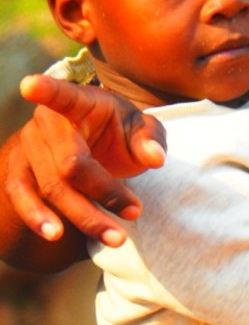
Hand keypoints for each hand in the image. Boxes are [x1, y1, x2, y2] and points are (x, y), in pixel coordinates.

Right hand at [8, 75, 165, 245]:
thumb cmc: (119, 131)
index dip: (46, 90)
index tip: (30, 85)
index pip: (62, 94)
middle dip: (104, 192)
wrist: (94, 142)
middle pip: (70, 163)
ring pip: (50, 187)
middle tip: (136, 213)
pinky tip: (55, 234)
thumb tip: (155, 159)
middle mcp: (45, 123)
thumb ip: (150, 139)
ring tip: (114, 238)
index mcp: (78, 103)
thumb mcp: (142, 128)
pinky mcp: (18, 171)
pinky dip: (36, 216)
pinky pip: (20, 196)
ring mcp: (27, 148)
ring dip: (82, 215)